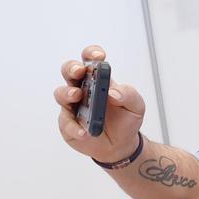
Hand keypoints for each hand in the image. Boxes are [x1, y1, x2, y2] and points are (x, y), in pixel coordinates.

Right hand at [54, 45, 145, 163]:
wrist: (121, 144)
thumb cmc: (126, 119)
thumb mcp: (136, 106)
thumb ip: (129, 95)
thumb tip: (113, 92)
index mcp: (98, 80)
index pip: (91, 60)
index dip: (92, 54)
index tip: (99, 56)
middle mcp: (82, 89)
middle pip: (70, 71)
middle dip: (72, 67)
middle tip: (80, 71)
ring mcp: (73, 105)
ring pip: (62, 93)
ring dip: (68, 93)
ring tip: (77, 96)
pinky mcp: (68, 123)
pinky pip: (67, 123)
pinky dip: (75, 127)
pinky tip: (84, 132)